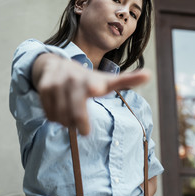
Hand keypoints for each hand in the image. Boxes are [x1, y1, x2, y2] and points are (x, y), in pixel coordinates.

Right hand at [33, 53, 149, 134]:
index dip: (94, 92)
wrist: (55, 64)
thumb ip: (127, 80)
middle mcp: (74, 79)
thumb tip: (150, 74)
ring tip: (71, 117)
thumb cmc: (86, 78)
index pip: (95, 86)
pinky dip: (55, 118)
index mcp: (92, 80)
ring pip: (61, 117)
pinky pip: (50, 114)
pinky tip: (59, 111)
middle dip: (79, 125)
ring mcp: (58, 83)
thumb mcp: (105, 80)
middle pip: (74, 114)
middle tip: (84, 131)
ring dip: (66, 123)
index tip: (94, 98)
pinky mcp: (45, 88)